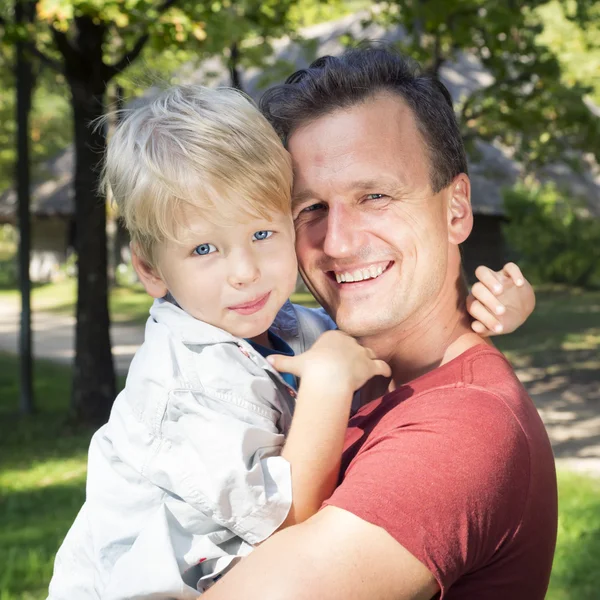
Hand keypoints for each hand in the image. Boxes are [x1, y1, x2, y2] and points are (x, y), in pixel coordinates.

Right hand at [268, 330, 390, 394]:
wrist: (328, 378)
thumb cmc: (312, 369)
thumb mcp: (295, 364)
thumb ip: (283, 361)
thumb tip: (266, 361)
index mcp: (332, 336)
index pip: (338, 338)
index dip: (338, 347)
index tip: (335, 356)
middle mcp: (349, 341)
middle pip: (354, 345)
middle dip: (353, 353)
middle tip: (350, 365)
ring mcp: (362, 353)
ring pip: (368, 353)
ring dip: (368, 360)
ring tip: (366, 368)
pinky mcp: (371, 366)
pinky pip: (382, 366)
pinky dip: (384, 370)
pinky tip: (385, 374)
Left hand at [467, 263, 534, 335]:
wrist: (521, 311)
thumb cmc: (504, 320)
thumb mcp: (498, 327)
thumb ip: (486, 328)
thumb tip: (475, 327)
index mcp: (475, 302)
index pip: (473, 305)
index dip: (484, 317)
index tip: (499, 328)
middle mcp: (481, 289)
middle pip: (476, 288)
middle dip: (487, 300)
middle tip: (501, 311)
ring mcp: (494, 279)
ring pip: (482, 272)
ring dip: (489, 281)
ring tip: (500, 291)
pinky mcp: (508, 273)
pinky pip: (508, 267)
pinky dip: (513, 273)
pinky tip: (519, 284)